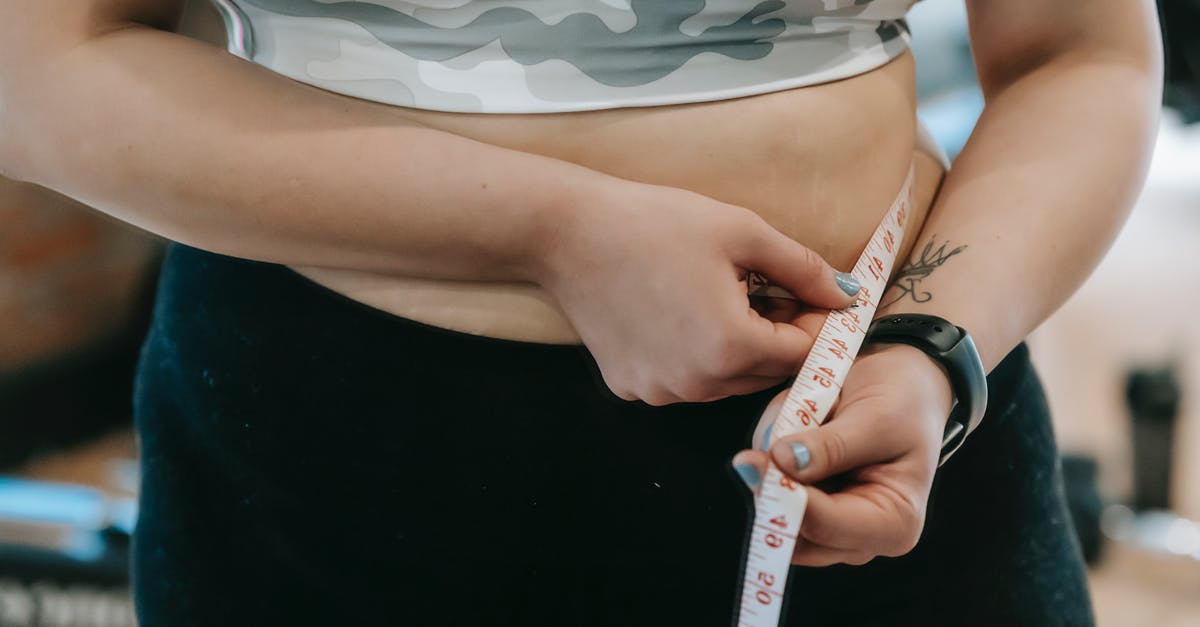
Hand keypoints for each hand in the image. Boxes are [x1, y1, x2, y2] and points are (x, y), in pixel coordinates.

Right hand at [537, 178, 859, 405]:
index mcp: (731, 347)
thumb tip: (847, 296)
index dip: (815, 323)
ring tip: (720, 296)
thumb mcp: (742, 232)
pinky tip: (676, 312)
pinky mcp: (631, 387)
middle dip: (777, 336)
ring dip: (736, 349)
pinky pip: (682, 380)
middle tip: (766, 289)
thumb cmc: (655, 223)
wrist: (568, 234)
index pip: (802, 354)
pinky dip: (693, 355)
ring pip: (725, 381)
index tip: (809, 293)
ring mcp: (659, 391)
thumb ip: (803, 268)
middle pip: (765, 373)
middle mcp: (696, 383)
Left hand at [732, 344, 953, 564]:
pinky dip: (771, 459)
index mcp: (894, 524)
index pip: (826, 526)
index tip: (750, 462)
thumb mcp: (876, 418)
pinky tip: (795, 428)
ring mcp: (831, 526)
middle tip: (765, 441)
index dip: (785, 496)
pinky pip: (770, 491)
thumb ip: (830, 446)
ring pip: (774, 512)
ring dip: (771, 467)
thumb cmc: (905, 402)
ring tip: (800, 421)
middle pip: (793, 533)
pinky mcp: (808, 507)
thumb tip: (781, 462)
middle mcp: (861, 538)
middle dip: (773, 484)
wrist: (904, 385)